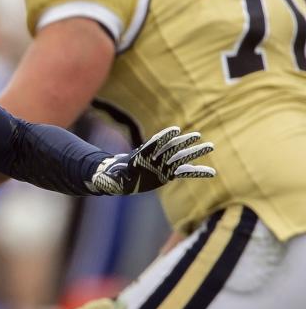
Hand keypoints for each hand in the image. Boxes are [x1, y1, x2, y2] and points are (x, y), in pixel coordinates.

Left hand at [87, 126, 214, 194]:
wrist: (119, 178)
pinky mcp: (167, 174)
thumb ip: (108, 176)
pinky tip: (211, 172)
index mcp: (142, 157)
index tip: (174, 130)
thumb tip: (97, 177)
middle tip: (199, 136)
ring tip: (210, 146)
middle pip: (171, 149)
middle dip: (185, 143)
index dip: (163, 138)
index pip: (154, 145)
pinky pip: (184, 172)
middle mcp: (154, 159)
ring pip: (181, 157)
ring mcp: (162, 165)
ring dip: (195, 152)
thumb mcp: (109, 177)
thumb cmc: (113, 176)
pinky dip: (197, 172)